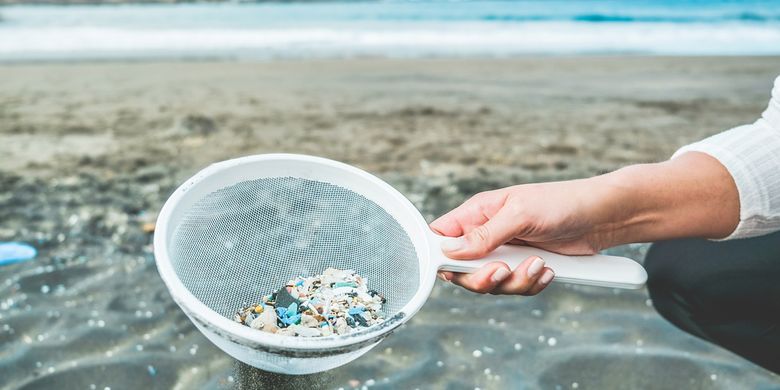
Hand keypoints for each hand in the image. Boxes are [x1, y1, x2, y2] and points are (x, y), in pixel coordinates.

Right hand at [430, 179, 610, 294]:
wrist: (602, 217)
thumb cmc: (561, 203)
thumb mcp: (519, 214)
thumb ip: (484, 235)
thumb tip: (449, 250)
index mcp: (477, 214)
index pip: (441, 237)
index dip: (439, 256)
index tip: (452, 268)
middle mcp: (487, 235)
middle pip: (461, 270)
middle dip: (481, 278)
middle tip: (502, 271)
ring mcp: (506, 253)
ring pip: (490, 284)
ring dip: (514, 282)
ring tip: (538, 265)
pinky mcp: (524, 268)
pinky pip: (515, 288)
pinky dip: (531, 284)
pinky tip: (547, 271)